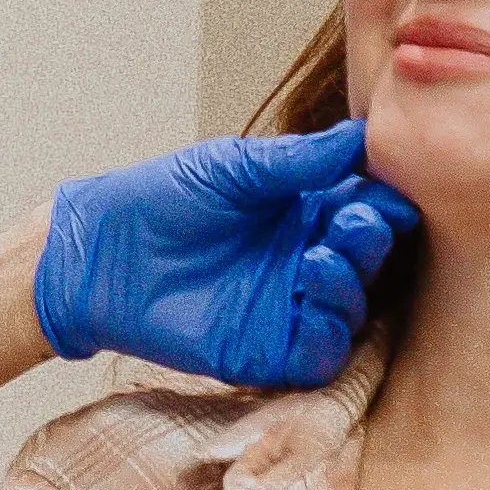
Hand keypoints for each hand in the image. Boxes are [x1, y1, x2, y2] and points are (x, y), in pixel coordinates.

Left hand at [33, 120, 415, 392]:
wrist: (100, 253)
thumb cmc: (161, 198)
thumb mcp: (231, 168)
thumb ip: (296, 161)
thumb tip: (360, 135)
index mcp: (303, 210)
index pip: (364, 207)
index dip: (383, 202)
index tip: (389, 193)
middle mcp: (305, 259)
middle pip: (366, 258)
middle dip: (371, 240)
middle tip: (357, 222)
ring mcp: (288, 308)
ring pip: (350, 309)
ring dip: (349, 286)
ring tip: (318, 259)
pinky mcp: (267, 352)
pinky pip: (319, 354)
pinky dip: (328, 334)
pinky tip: (309, 302)